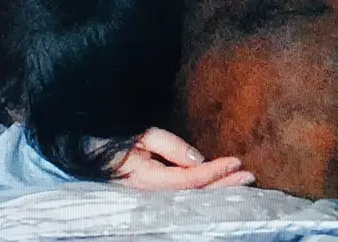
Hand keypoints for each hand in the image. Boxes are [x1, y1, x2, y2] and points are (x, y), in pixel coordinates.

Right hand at [112, 128, 255, 190]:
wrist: (88, 158)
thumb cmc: (113, 144)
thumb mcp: (141, 137)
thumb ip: (170, 147)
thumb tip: (199, 159)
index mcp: (149, 180)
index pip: (190, 179)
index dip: (214, 171)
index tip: (235, 162)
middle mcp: (153, 196)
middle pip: (196, 193)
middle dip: (224, 185)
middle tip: (249, 176)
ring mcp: (153, 200)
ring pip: (193, 198)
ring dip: (218, 190)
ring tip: (241, 182)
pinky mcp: (154, 198)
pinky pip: (184, 197)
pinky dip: (204, 191)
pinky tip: (218, 187)